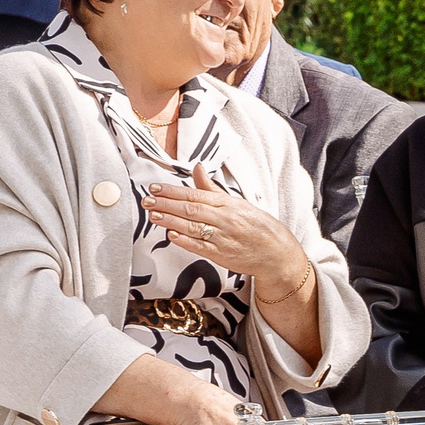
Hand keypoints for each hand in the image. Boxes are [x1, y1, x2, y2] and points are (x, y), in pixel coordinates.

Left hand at [145, 166, 310, 296]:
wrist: (277, 253)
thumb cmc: (257, 226)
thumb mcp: (238, 203)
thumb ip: (213, 188)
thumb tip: (197, 168)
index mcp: (229, 204)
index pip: (196, 194)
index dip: (173, 191)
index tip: (155, 188)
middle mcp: (226, 219)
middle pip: (191, 209)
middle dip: (166, 204)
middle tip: (147, 200)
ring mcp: (224, 238)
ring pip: (193, 227)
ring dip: (171, 220)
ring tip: (153, 214)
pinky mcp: (223, 256)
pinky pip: (200, 247)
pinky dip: (185, 241)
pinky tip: (170, 234)